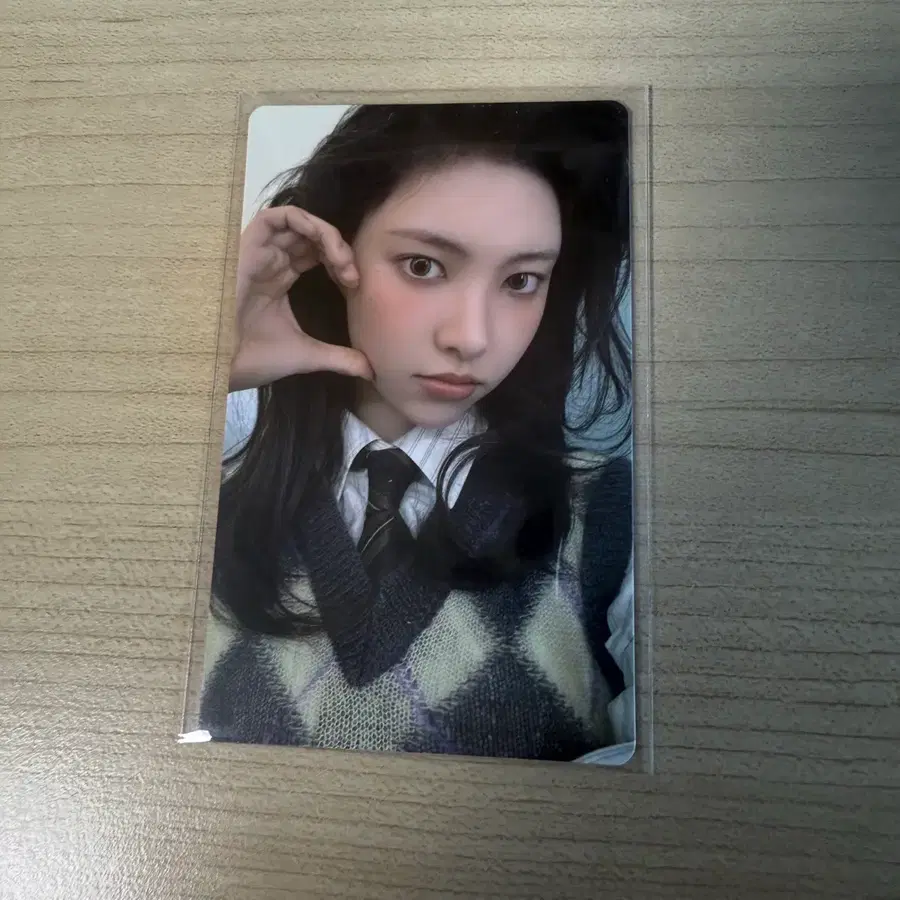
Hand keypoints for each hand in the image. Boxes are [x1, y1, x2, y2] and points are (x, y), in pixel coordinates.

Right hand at [228, 206, 372, 391]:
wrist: (219, 364)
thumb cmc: (251, 358)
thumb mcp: (305, 355)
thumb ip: (339, 358)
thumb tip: (371, 371)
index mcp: (280, 280)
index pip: (315, 254)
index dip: (340, 262)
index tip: (355, 286)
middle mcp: (270, 262)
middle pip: (311, 236)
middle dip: (339, 249)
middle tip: (353, 275)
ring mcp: (260, 253)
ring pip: (299, 222)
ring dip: (327, 235)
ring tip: (343, 262)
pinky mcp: (249, 246)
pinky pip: (278, 216)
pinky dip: (306, 221)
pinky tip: (325, 244)